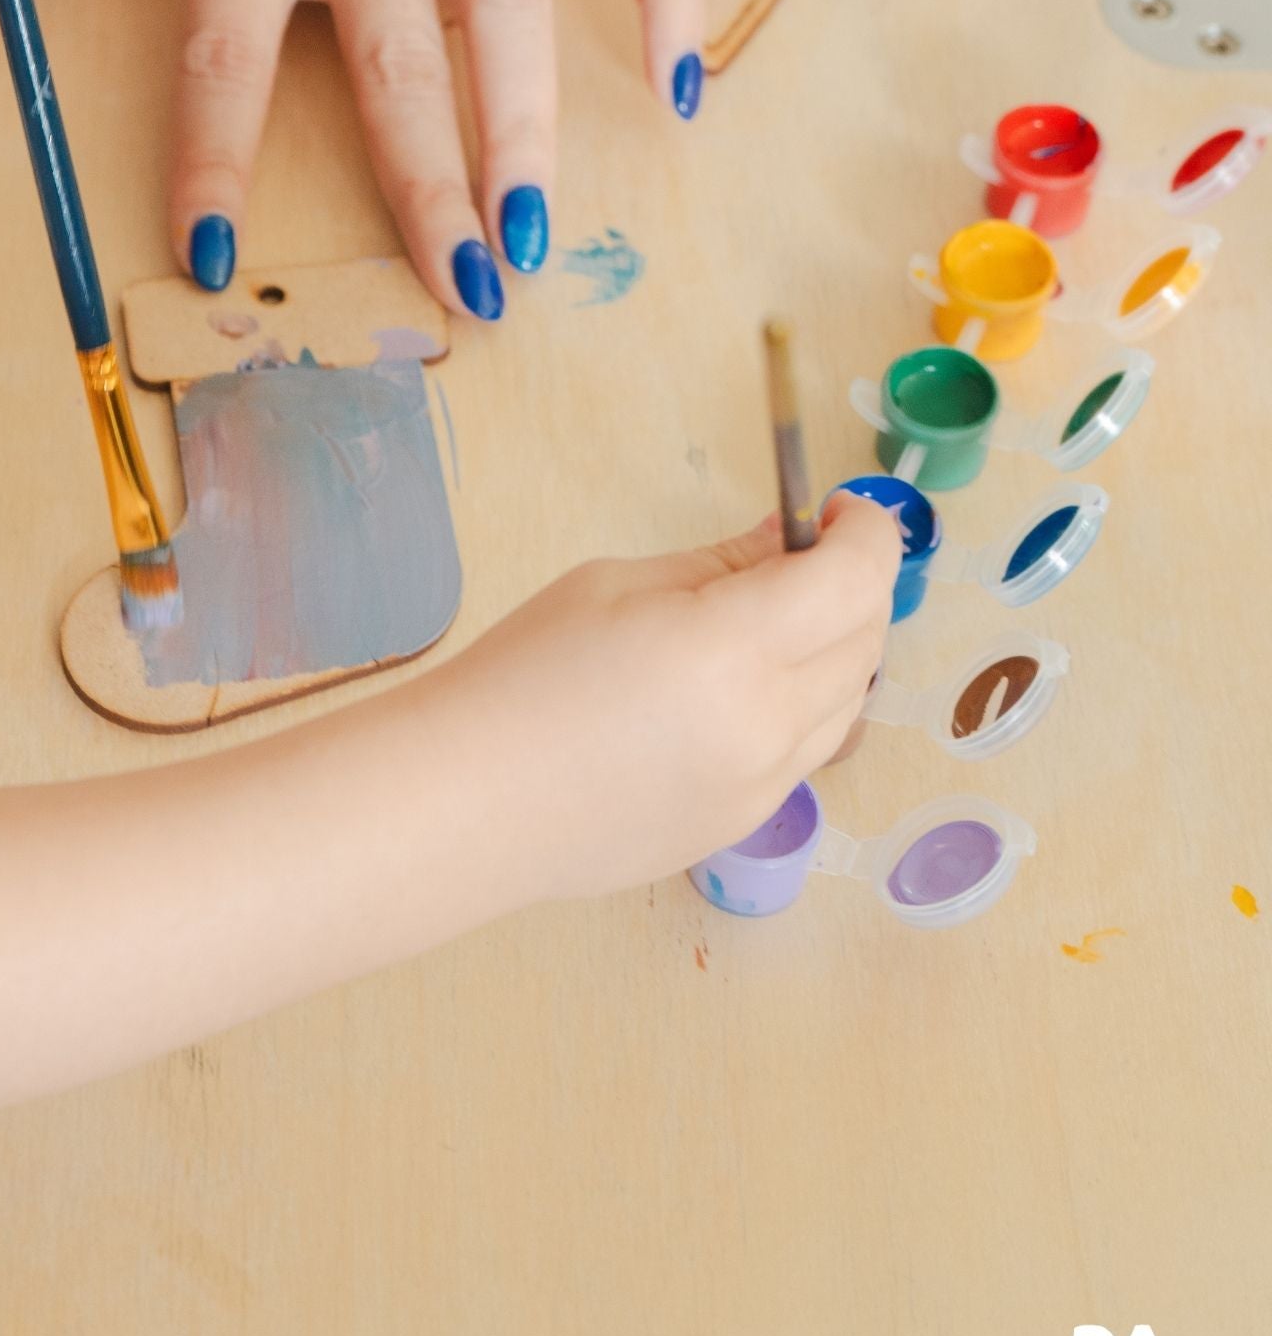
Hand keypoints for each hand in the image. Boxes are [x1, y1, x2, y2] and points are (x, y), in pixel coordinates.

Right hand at [437, 494, 899, 901]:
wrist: (469, 801)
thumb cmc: (521, 676)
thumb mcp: (615, 586)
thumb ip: (717, 565)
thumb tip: (784, 544)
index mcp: (729, 648)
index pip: (854, 581)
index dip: (867, 534)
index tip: (840, 511)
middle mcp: (765, 725)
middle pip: (865, 641)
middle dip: (855, 585)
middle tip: (805, 555)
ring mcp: (762, 786)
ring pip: (850, 704)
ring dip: (837, 649)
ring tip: (772, 623)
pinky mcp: (742, 824)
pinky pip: (806, 753)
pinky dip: (802, 706)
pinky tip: (736, 690)